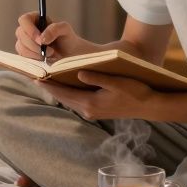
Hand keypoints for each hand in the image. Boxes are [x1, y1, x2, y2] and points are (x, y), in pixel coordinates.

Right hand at [14, 12, 98, 61]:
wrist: (69, 53)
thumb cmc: (67, 38)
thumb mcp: (65, 29)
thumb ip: (54, 29)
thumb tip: (42, 38)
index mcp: (35, 18)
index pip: (24, 20)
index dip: (30, 30)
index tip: (41, 40)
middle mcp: (27, 29)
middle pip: (20, 34)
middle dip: (34, 45)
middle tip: (50, 51)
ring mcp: (24, 42)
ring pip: (21, 47)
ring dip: (35, 53)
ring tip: (50, 54)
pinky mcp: (25, 53)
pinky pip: (23, 57)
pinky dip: (34, 60)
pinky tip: (44, 59)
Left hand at [38, 72, 156, 120]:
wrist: (149, 106)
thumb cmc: (135, 91)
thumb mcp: (116, 81)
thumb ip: (96, 78)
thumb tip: (78, 73)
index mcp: (91, 103)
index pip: (64, 93)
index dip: (50, 84)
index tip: (36, 77)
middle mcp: (89, 110)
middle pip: (64, 98)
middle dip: (51, 87)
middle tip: (36, 76)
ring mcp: (93, 112)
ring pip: (70, 100)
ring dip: (60, 91)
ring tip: (47, 79)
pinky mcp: (97, 111)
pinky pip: (78, 102)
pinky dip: (69, 94)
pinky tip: (66, 85)